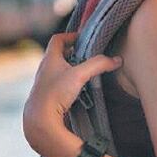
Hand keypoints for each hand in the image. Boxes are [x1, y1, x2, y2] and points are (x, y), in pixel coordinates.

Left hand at [22, 32, 121, 156]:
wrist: (40, 120)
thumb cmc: (55, 94)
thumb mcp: (79, 75)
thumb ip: (98, 65)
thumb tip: (116, 60)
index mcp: (49, 59)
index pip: (57, 39)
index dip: (70, 36)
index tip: (83, 39)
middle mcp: (44, 69)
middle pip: (59, 54)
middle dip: (74, 54)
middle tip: (88, 57)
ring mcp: (44, 83)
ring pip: (59, 70)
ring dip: (72, 70)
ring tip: (86, 74)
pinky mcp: (47, 96)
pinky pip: (58, 84)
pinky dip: (69, 83)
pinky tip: (78, 91)